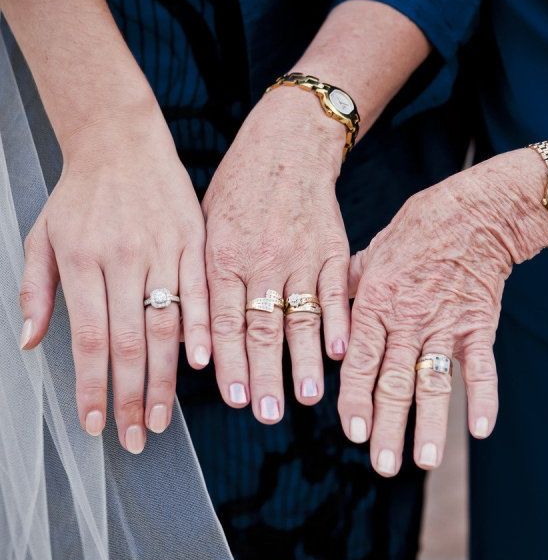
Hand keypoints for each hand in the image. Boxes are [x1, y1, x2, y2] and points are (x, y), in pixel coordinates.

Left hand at [19, 98, 209, 452]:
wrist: (121, 140)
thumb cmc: (79, 194)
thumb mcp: (42, 235)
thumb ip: (35, 290)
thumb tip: (29, 343)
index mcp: (82, 261)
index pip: (88, 338)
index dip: (92, 386)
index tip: (96, 424)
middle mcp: (123, 259)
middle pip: (129, 342)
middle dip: (131, 397)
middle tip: (134, 438)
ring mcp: (162, 249)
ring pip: (165, 325)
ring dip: (165, 379)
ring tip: (162, 419)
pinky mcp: (193, 240)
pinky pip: (200, 292)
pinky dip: (201, 330)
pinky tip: (200, 365)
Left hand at [202, 87, 349, 422]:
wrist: (286, 146)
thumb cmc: (238, 190)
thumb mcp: (204, 228)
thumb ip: (202, 282)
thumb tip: (193, 340)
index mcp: (223, 256)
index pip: (225, 321)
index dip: (230, 363)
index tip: (234, 399)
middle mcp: (261, 259)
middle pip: (263, 328)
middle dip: (266, 376)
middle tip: (268, 413)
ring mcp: (300, 254)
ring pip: (301, 317)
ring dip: (305, 361)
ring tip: (309, 397)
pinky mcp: (332, 248)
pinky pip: (336, 291)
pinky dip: (339, 323)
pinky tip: (341, 353)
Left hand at [338, 149, 547, 475]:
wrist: (470, 213)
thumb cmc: (413, 232)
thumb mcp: (366, 256)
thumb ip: (345, 295)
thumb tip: (323, 320)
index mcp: (376, 305)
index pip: (361, 362)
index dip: (355, 399)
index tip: (352, 433)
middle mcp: (407, 320)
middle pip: (394, 382)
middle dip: (388, 426)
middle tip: (381, 465)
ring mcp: (444, 325)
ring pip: (433, 383)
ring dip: (430, 425)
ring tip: (424, 462)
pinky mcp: (478, 325)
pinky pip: (481, 367)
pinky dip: (482, 397)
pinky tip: (479, 429)